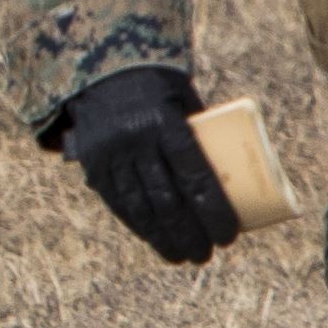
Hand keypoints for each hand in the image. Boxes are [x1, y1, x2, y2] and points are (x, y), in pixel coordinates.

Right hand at [49, 67, 237, 266]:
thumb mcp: (184, 102)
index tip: (228, 235)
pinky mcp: (93, 164)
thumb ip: (200, 136)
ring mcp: (110, 154)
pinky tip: (154, 240)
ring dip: (163, 238)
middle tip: (206, 254)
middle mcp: (135, 140)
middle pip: (167, 200)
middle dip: (189, 233)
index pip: (194, 176)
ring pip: (140, 207)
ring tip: (182, 256)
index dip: (213, 211)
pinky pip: (117, 203)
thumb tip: (234, 176)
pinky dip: (137, 225)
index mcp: (164, 122)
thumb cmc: (158, 88)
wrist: (103, 70)